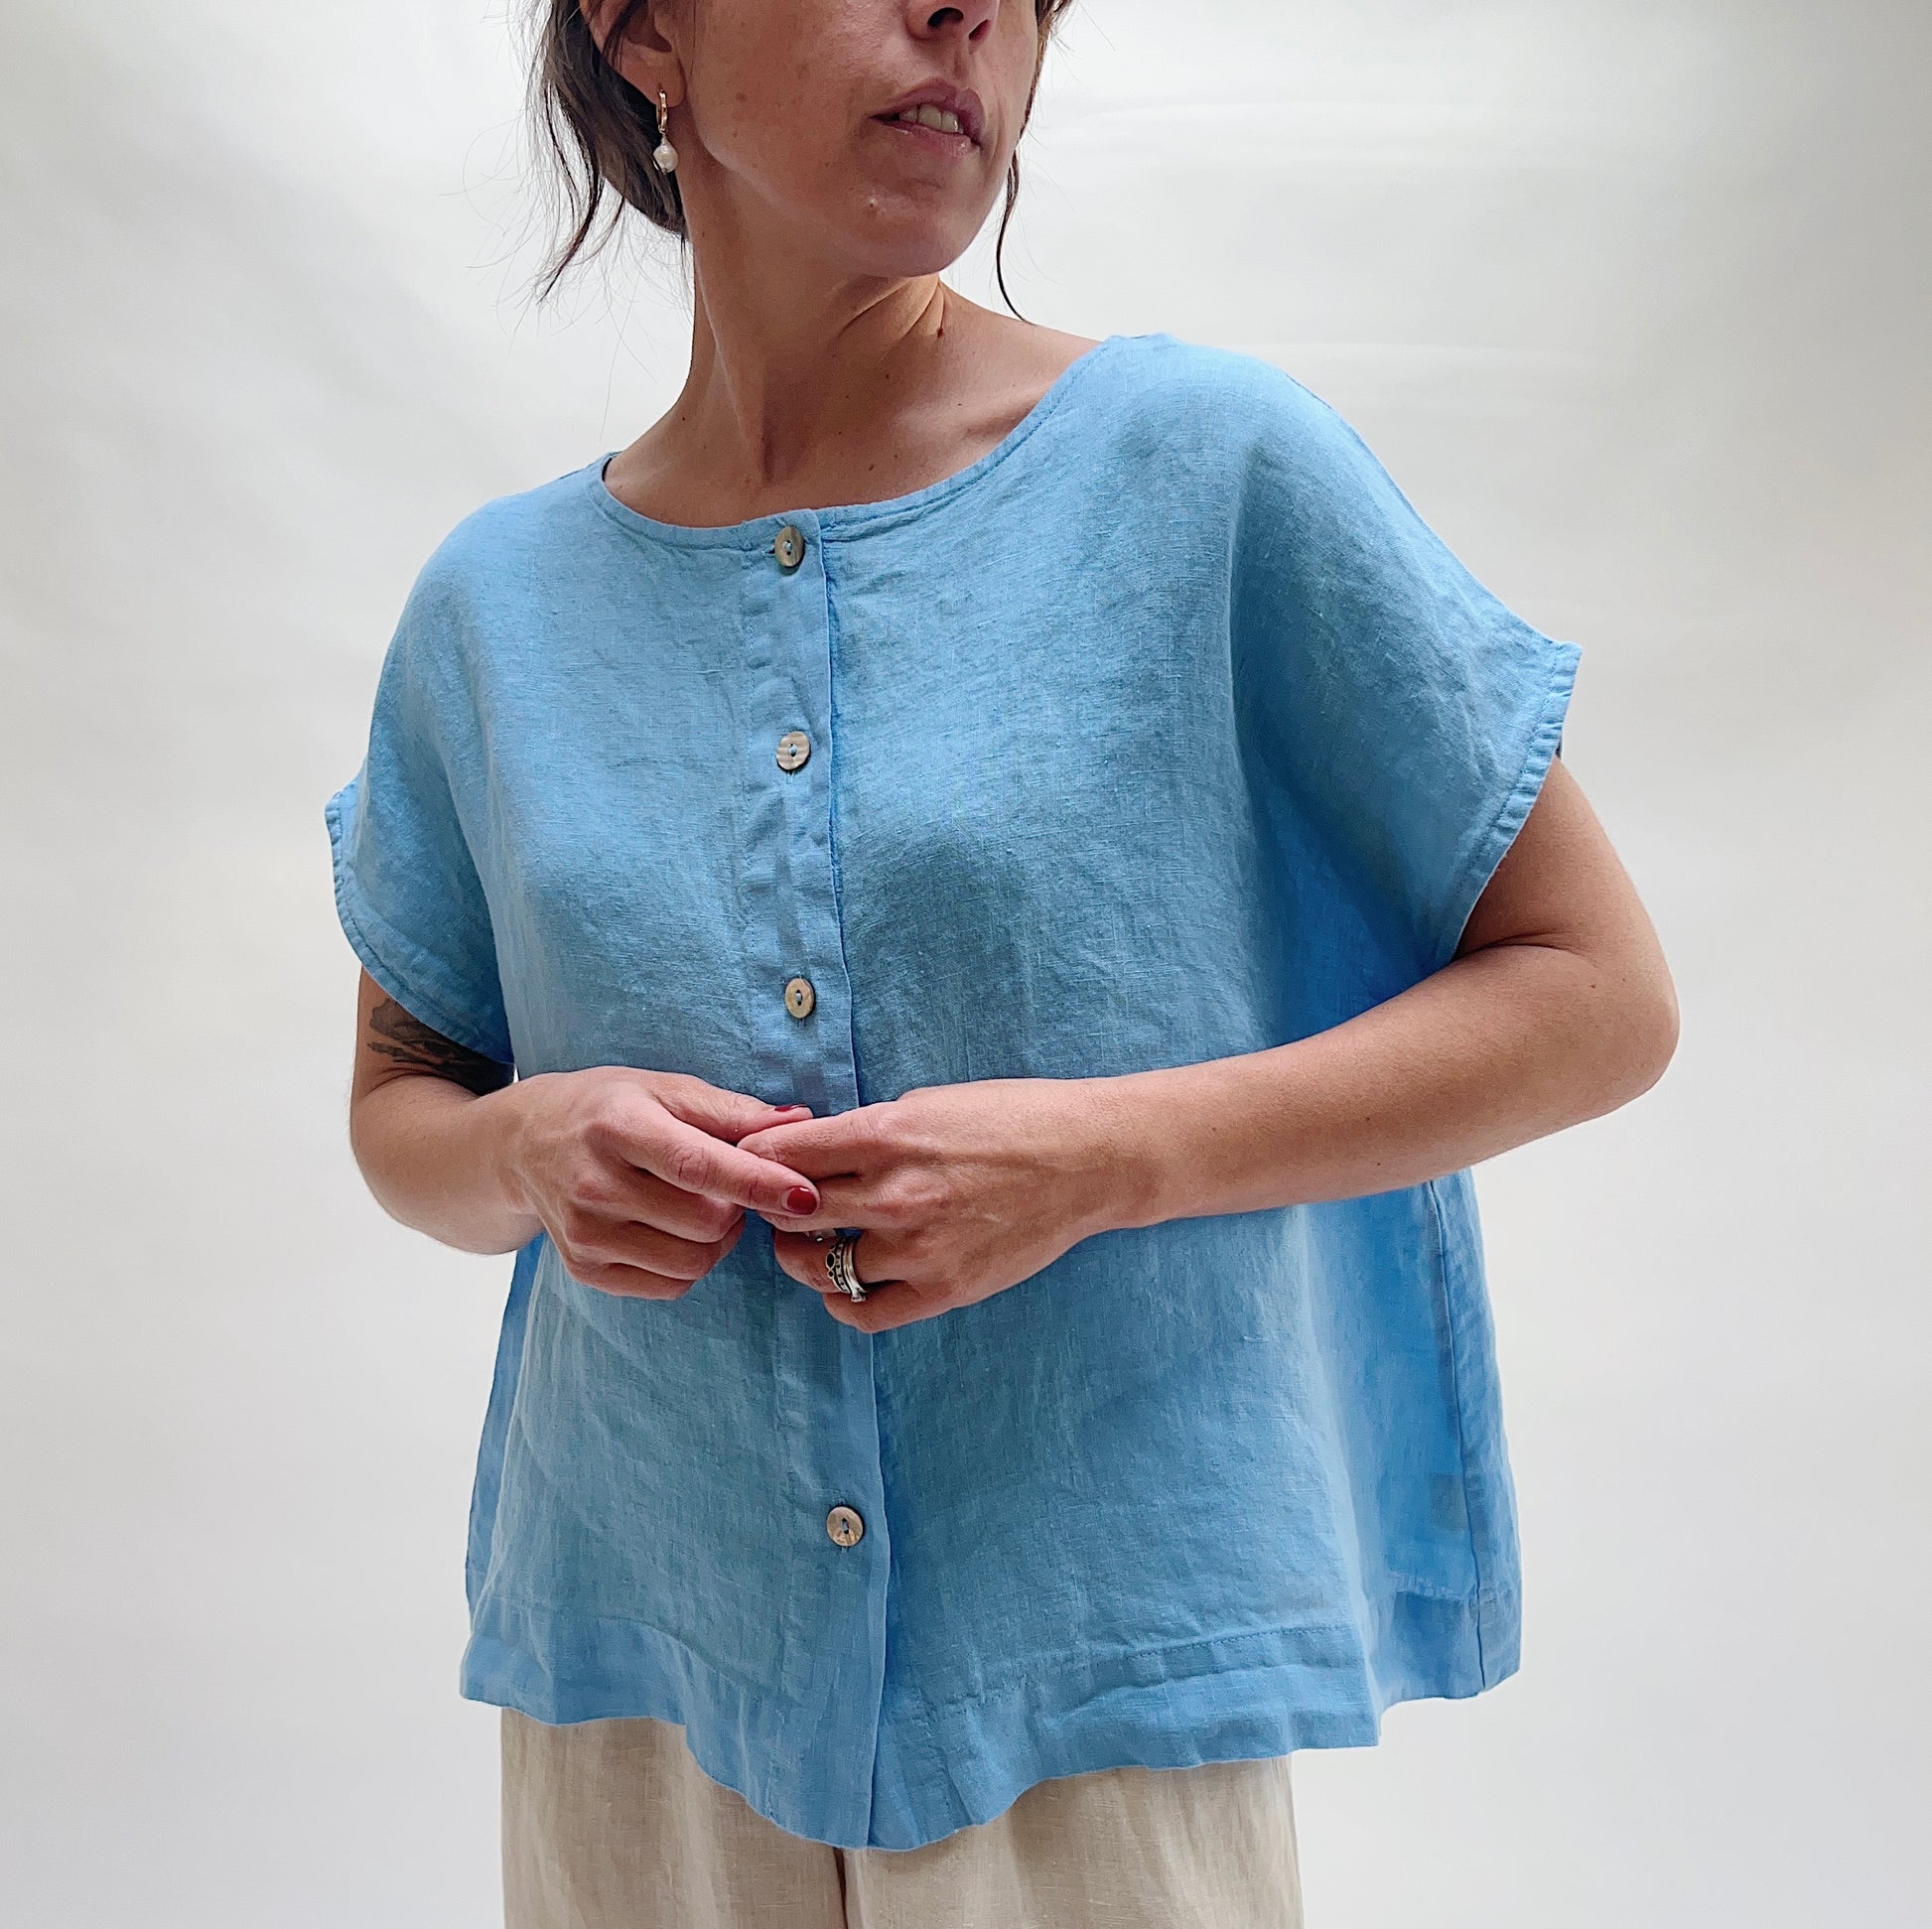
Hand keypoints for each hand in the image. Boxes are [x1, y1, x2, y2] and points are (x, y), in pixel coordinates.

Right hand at [501, 1068, 822, 1298]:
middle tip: (729, 1185)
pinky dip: (690, 1263)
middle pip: (705, 1221)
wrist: (524, 1145)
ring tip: (703, 1206)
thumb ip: (732, 1111)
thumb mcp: (663, 1090)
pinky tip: (675, 1230)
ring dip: (718, 1239)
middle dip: (738, 1207)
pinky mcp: (585, 1269)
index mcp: (618, 1128)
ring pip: (693, 1261)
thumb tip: (799, 1122)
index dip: (757, 1183)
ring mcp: (586, 1234)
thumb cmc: (606, 1109)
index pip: (698, 1166)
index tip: (804, 1194)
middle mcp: (594, 1184)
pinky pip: (669, 1286)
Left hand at [736, 1077, 1137, 1331]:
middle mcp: (897, 1193)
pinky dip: (840, 1299)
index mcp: (889, 1135)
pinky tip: (842, 1281)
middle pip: (790, 1210)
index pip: (783, 1154)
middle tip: (773, 1202)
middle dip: (771, 1204)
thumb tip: (807, 1152)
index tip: (749, 1161)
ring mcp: (920, 1248)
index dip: (755, 1157)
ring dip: (800, 1254)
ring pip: (818, 1265)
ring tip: (806, 1242)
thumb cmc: (1012, 1119)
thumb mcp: (929, 1103)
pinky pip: (863, 1310)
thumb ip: (867, 1132)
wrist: (1089, 1159)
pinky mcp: (945, 1288)